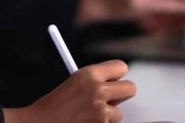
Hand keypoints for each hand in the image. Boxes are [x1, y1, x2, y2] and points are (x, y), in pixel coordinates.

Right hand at [3, 60, 134, 122]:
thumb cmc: (54, 106)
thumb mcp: (73, 84)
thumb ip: (94, 83)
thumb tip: (115, 86)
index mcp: (89, 73)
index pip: (120, 67)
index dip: (117, 75)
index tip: (112, 81)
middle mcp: (97, 89)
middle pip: (130, 88)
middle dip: (122, 95)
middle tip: (111, 100)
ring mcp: (101, 111)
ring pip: (119, 113)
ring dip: (107, 117)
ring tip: (86, 117)